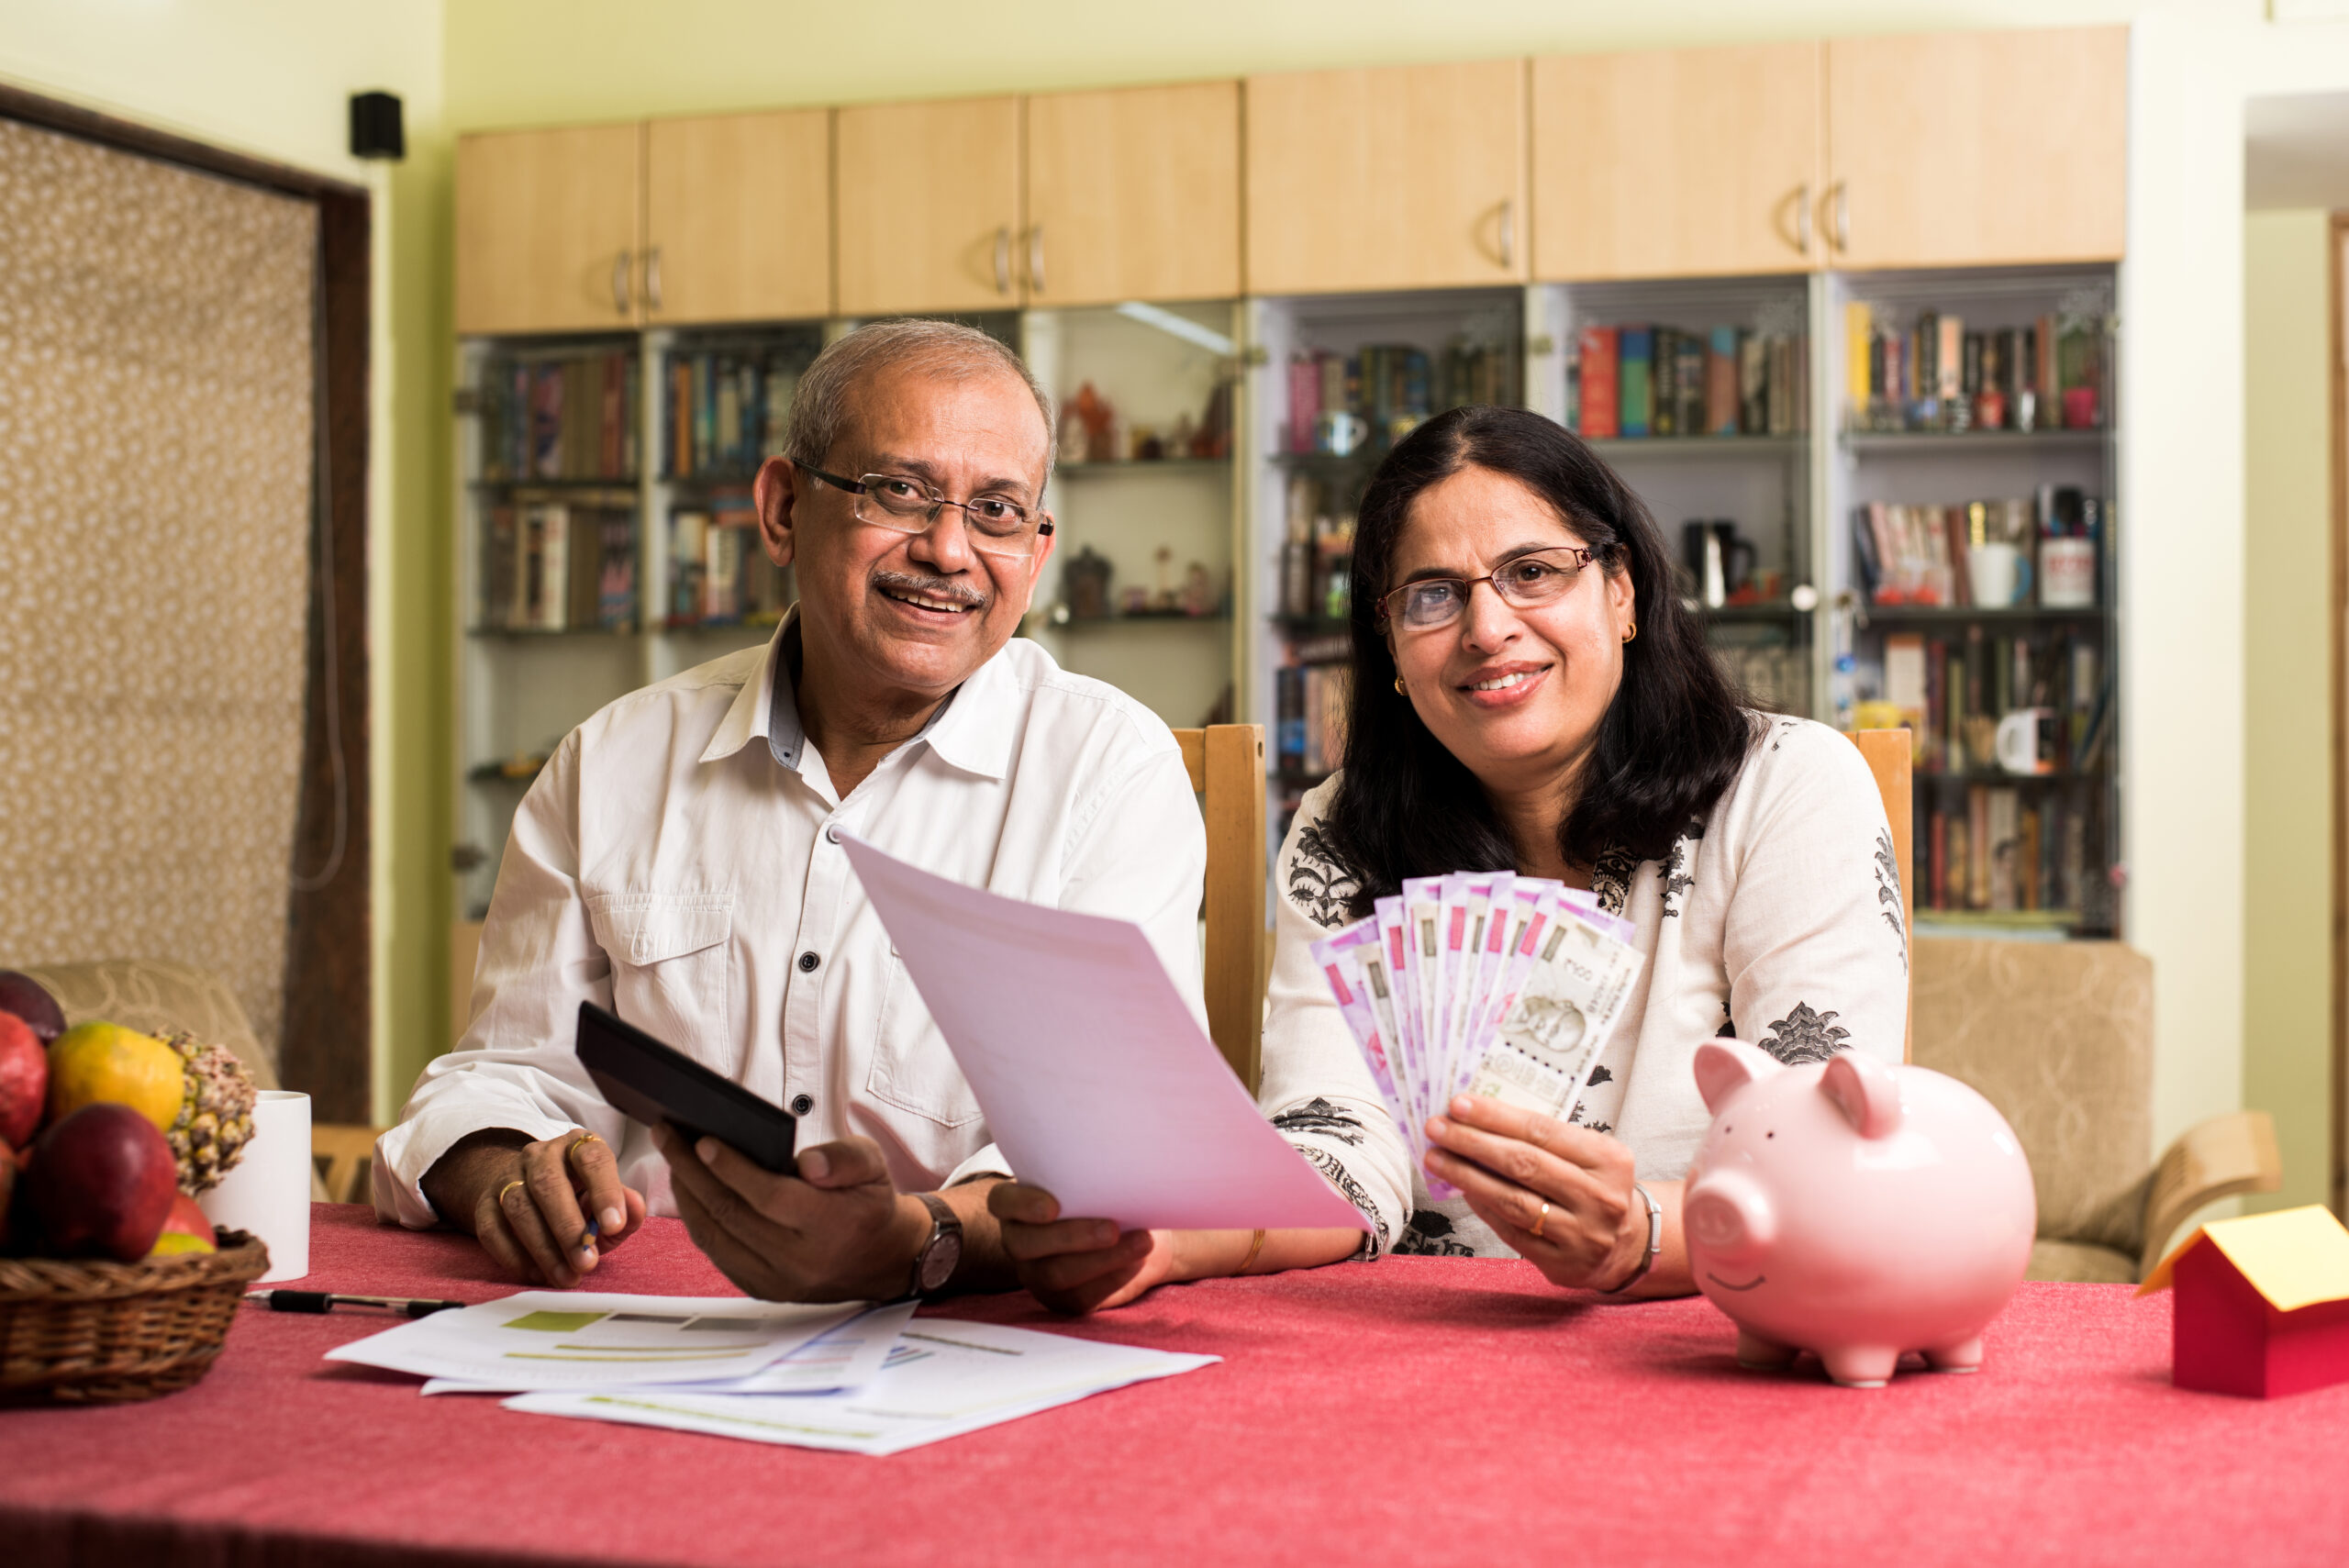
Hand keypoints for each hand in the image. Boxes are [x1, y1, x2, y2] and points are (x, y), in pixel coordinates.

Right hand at [423, 1127, 647, 1286]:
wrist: (529, 1192)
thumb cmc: (580, 1199)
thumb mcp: (608, 1202)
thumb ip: (626, 1208)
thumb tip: (635, 1210)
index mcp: (577, 1145)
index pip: (592, 1158)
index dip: (605, 1192)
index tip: (615, 1226)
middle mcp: (540, 1155)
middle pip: (548, 1184)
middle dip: (568, 1228)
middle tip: (586, 1262)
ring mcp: (508, 1177)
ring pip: (519, 1207)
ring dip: (543, 1248)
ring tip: (566, 1277)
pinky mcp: (485, 1203)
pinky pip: (492, 1229)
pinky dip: (514, 1256)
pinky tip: (538, 1274)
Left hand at [654, 1123, 927, 1302]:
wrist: (882, 1258)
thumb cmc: (870, 1202)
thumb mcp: (873, 1165)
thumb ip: (845, 1158)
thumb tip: (807, 1163)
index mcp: (833, 1226)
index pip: (771, 1197)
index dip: (732, 1168)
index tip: (702, 1140)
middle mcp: (802, 1261)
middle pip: (732, 1214)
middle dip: (692, 1171)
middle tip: (668, 1135)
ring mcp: (779, 1281)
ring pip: (715, 1236)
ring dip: (686, 1195)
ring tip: (672, 1158)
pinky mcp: (763, 1289)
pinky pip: (717, 1254)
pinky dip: (698, 1221)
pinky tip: (689, 1192)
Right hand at [987, 1183, 1177, 1314]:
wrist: (1125, 1229)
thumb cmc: (1100, 1192)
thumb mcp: (1090, 1178)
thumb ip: (1089, 1173)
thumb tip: (1115, 1165)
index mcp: (1016, 1204)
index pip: (1002, 1202)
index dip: (1022, 1206)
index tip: (1053, 1206)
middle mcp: (1019, 1240)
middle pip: (1027, 1244)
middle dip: (1072, 1237)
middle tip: (1113, 1229)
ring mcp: (1037, 1274)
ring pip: (1056, 1274)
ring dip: (1102, 1260)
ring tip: (1141, 1243)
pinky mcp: (1062, 1299)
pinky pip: (1082, 1296)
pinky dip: (1113, 1277)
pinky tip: (1136, 1261)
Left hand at [1424, 1094, 1643, 1290]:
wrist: (1628, 1244)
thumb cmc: (1596, 1185)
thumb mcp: (1590, 1154)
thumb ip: (1546, 1138)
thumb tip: (1480, 1118)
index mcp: (1609, 1159)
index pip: (1542, 1131)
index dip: (1496, 1117)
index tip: (1458, 1104)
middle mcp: (1599, 1198)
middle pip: (1524, 1164)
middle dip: (1472, 1143)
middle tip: (1436, 1128)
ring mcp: (1582, 1235)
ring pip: (1513, 1201)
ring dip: (1467, 1176)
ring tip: (1436, 1157)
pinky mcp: (1562, 1264)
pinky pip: (1511, 1231)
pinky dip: (1482, 1206)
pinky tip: (1461, 1188)